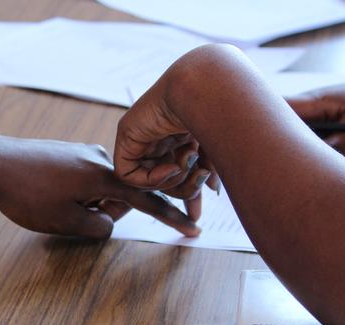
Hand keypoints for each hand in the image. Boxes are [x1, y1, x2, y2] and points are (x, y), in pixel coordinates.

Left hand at [0, 135, 200, 236]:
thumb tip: (108, 221)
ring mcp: (85, 153)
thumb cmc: (27, 194)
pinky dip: (80, 192)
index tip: (193, 229)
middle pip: (123, 195)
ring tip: (56, 203)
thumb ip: (98, 226)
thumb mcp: (65, 221)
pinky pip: (88, 177)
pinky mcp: (71, 153)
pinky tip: (53, 194)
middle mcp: (101, 159)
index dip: (171, 218)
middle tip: (73, 216)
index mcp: (104, 176)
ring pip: (103, 187)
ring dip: (90, 202)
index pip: (148, 200)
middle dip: (107, 211)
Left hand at [113, 47, 219, 208]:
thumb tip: (212, 190)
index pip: (177, 176)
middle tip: (200, 179)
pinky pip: (128, 174)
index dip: (187, 196)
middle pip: (163, 183)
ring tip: (188, 162)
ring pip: (147, 181)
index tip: (198, 216)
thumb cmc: (217, 115)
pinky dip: (150, 179)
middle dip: (183, 190)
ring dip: (172, 180)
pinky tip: (170, 166)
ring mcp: (142, 138)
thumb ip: (210, 170)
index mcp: (180, 139)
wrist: (206, 90)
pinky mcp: (127, 136)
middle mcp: (160, 139)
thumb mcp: (215, 150)